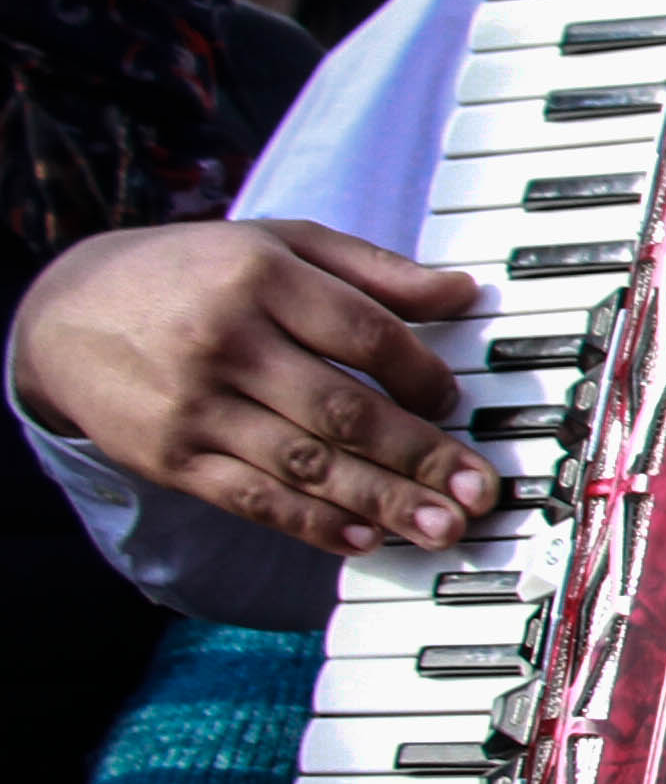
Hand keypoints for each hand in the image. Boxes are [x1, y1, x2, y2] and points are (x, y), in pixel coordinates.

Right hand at [6, 221, 492, 552]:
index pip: (365, 335)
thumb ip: (374, 269)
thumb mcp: (281, 244)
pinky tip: (360, 540)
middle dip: (419, 457)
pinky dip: (310, 524)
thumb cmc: (196, 273)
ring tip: (440, 528)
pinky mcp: (171, 458)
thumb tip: (463, 292)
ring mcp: (197, 407)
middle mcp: (230, 344)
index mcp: (265, 280)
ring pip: (304, 463)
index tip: (455, 403)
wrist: (68, 313)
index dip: (422, 374)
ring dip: (380, 502)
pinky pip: (251, 498)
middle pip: (342, 409)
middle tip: (478, 492)